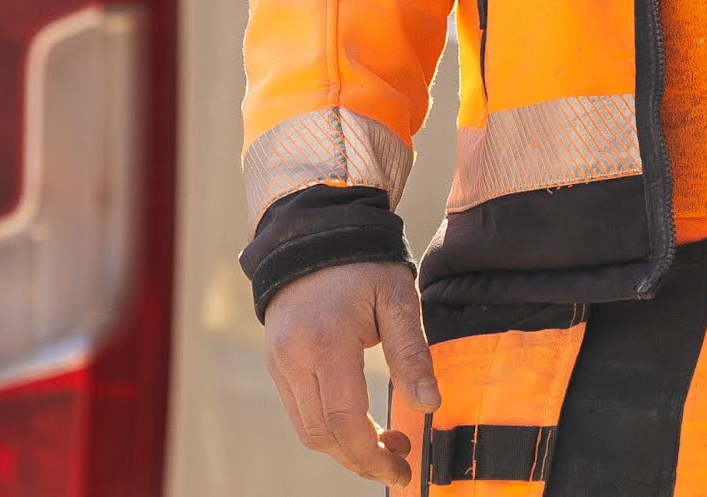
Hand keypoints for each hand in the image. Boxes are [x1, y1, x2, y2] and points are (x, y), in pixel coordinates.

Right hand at [261, 261, 440, 485]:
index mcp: (325, 341)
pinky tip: (359, 424)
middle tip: (400, 463)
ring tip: (386, 444)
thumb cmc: (363, 265)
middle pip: (322, 434)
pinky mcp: (276, 363)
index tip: (403, 470)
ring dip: (345, 449)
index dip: (373, 455)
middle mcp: (293, 357)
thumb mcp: (397, 298)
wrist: (314, 235)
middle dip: (361, 460)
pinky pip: (300, 411)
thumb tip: (430, 404)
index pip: (345, 420)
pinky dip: (329, 428)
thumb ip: (412, 352)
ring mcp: (279, 362)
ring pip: (307, 429)